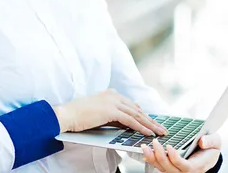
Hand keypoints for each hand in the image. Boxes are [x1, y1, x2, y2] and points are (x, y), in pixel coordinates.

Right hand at [53, 89, 167, 136]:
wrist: (66, 114)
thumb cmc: (78, 115)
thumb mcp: (98, 112)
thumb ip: (111, 114)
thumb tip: (124, 122)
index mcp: (111, 94)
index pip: (131, 105)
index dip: (143, 115)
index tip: (152, 122)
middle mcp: (114, 95)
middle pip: (137, 109)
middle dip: (150, 120)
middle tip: (161, 128)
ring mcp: (113, 101)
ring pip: (137, 115)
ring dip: (150, 125)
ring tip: (159, 132)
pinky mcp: (111, 110)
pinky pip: (130, 120)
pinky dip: (141, 127)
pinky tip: (148, 133)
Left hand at [141, 133, 221, 172]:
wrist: (209, 155)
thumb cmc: (211, 149)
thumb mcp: (216, 142)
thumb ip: (210, 141)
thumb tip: (202, 141)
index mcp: (196, 167)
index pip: (184, 166)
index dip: (175, 158)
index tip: (169, 146)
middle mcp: (185, 172)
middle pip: (169, 168)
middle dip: (160, 155)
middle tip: (155, 142)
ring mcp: (177, 172)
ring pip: (162, 169)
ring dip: (152, 158)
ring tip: (145, 147)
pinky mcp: (171, 169)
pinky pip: (160, 167)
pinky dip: (152, 160)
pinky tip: (146, 153)